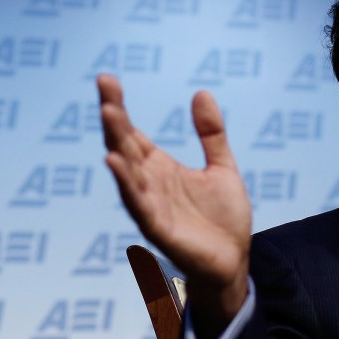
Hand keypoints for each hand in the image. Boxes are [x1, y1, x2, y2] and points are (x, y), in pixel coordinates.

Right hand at [98, 74, 251, 329]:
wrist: (235, 260)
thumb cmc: (223, 219)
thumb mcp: (221, 167)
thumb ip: (211, 133)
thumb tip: (201, 93)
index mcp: (159, 167)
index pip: (131, 133)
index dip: (118, 106)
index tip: (106, 78)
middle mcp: (149, 183)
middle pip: (124, 145)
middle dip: (113, 116)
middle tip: (104, 86)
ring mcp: (151, 205)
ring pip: (126, 171)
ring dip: (115, 143)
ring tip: (107, 113)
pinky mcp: (159, 228)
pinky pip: (137, 204)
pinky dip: (125, 183)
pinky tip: (114, 162)